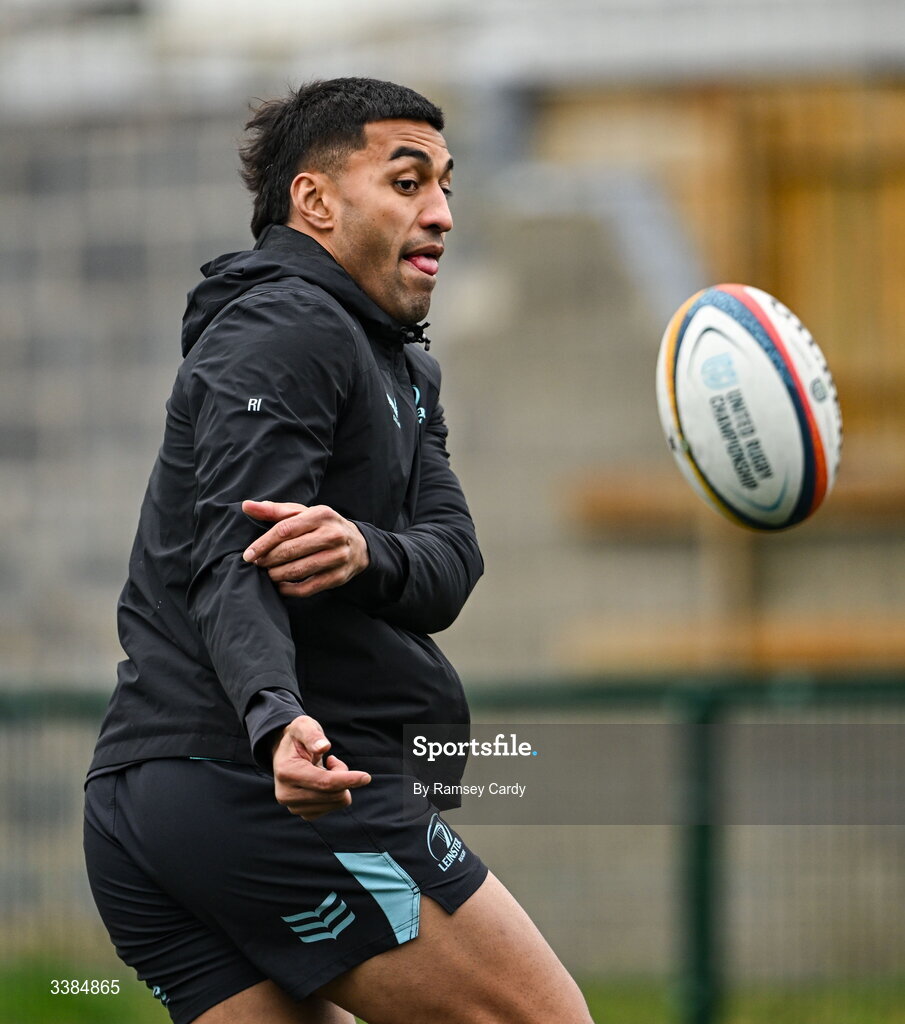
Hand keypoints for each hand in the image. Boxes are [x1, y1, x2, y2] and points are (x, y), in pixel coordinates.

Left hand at [242, 500, 368, 597]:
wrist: (358, 544)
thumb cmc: (322, 526)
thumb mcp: (302, 513)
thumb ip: (274, 510)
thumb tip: (246, 506)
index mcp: (321, 514)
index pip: (285, 529)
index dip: (263, 543)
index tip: (248, 554)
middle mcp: (332, 535)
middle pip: (290, 551)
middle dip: (268, 560)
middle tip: (258, 564)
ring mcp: (338, 557)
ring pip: (298, 570)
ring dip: (276, 575)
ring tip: (268, 574)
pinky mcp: (339, 576)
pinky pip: (308, 587)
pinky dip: (289, 589)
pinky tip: (280, 586)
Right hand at [271, 715, 370, 819]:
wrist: (285, 753)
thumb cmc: (298, 737)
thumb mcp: (303, 726)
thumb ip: (312, 735)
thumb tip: (324, 747)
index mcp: (287, 772)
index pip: (324, 782)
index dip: (347, 779)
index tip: (366, 777)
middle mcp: (287, 795)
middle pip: (333, 794)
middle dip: (342, 775)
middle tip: (332, 760)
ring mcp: (294, 807)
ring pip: (336, 802)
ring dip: (340, 784)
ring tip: (326, 769)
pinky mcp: (305, 813)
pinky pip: (334, 807)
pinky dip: (336, 793)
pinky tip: (324, 781)